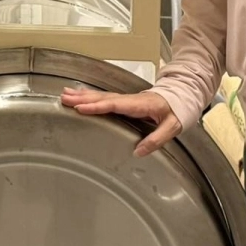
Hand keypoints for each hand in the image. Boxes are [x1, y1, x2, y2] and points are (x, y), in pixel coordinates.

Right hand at [59, 86, 179, 155]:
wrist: (181, 97)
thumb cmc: (176, 112)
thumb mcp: (172, 127)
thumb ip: (156, 139)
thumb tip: (138, 152)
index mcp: (140, 105)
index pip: (115, 105)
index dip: (97, 106)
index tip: (81, 107)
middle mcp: (130, 99)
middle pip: (103, 98)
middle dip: (83, 98)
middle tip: (65, 98)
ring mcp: (126, 99)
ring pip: (102, 96)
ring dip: (83, 95)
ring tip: (65, 94)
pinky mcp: (125, 101)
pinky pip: (105, 98)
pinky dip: (90, 96)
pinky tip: (80, 96)